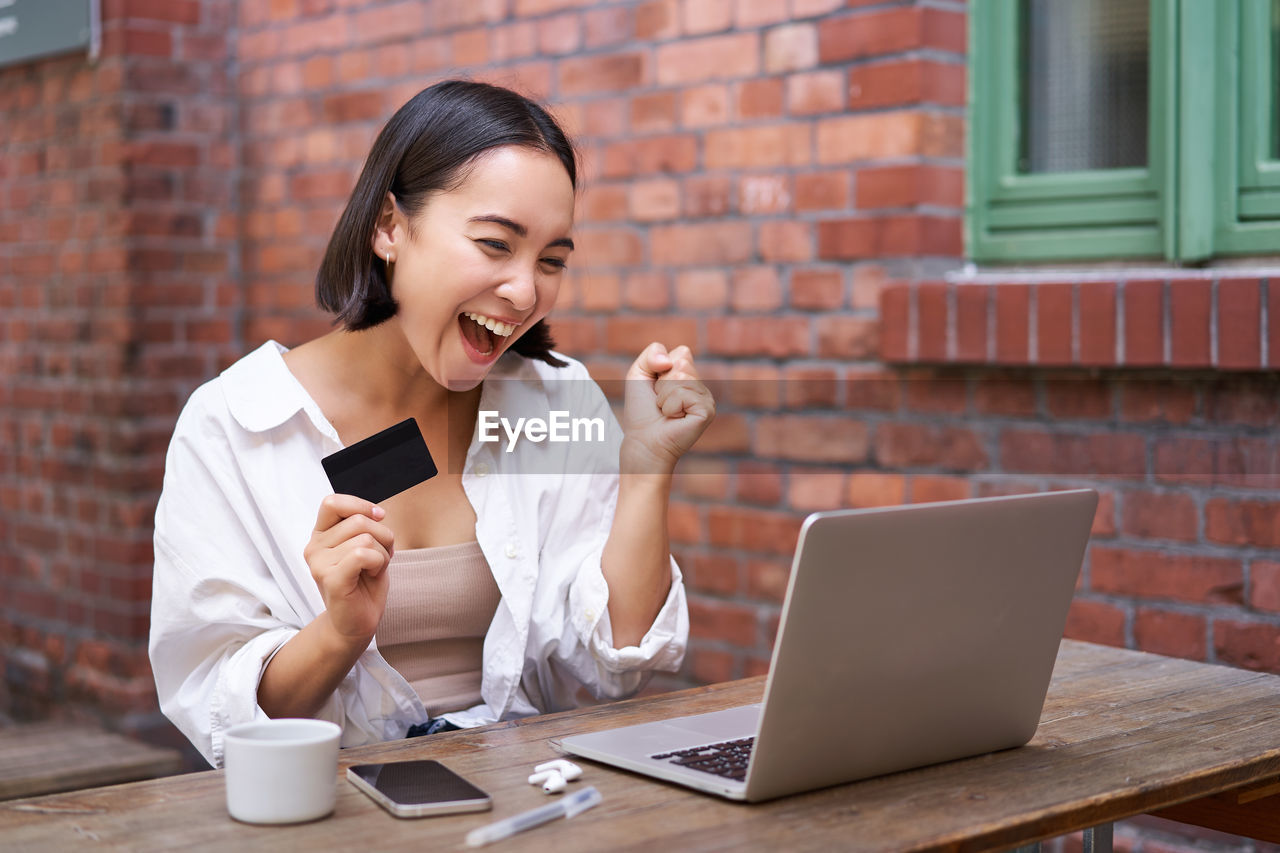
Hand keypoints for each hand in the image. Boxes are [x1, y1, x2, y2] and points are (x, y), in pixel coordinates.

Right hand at [302, 495, 395, 643]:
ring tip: (373, 569)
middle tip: (379, 557)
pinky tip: (372, 575)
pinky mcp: (330, 579)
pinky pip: (362, 554)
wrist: (358, 621)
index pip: (332, 503)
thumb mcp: (366, 545)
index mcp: (320, 535)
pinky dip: (378, 563)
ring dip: (382, 553)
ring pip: (366, 538)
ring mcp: (319, 564)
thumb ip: (364, 525)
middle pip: (358, 520)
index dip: (360, 505)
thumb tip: (376, 513)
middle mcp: (314, 547)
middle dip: (382, 536)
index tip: (379, 517)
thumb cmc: (364, 582)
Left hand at [620, 343, 714, 474]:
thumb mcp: (638, 373)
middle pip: (681, 362)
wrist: (643, 440)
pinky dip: (671, 406)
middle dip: (662, 382)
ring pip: (681, 377)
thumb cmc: (642, 410)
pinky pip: (684, 394)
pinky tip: (674, 418)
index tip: (656, 387)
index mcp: (689, 375)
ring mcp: (707, 398)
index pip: (681, 352)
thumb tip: (669, 360)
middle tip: (660, 401)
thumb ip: (651, 354)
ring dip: (664, 395)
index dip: (660, 367)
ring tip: (666, 410)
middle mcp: (701, 386)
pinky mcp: (707, 410)